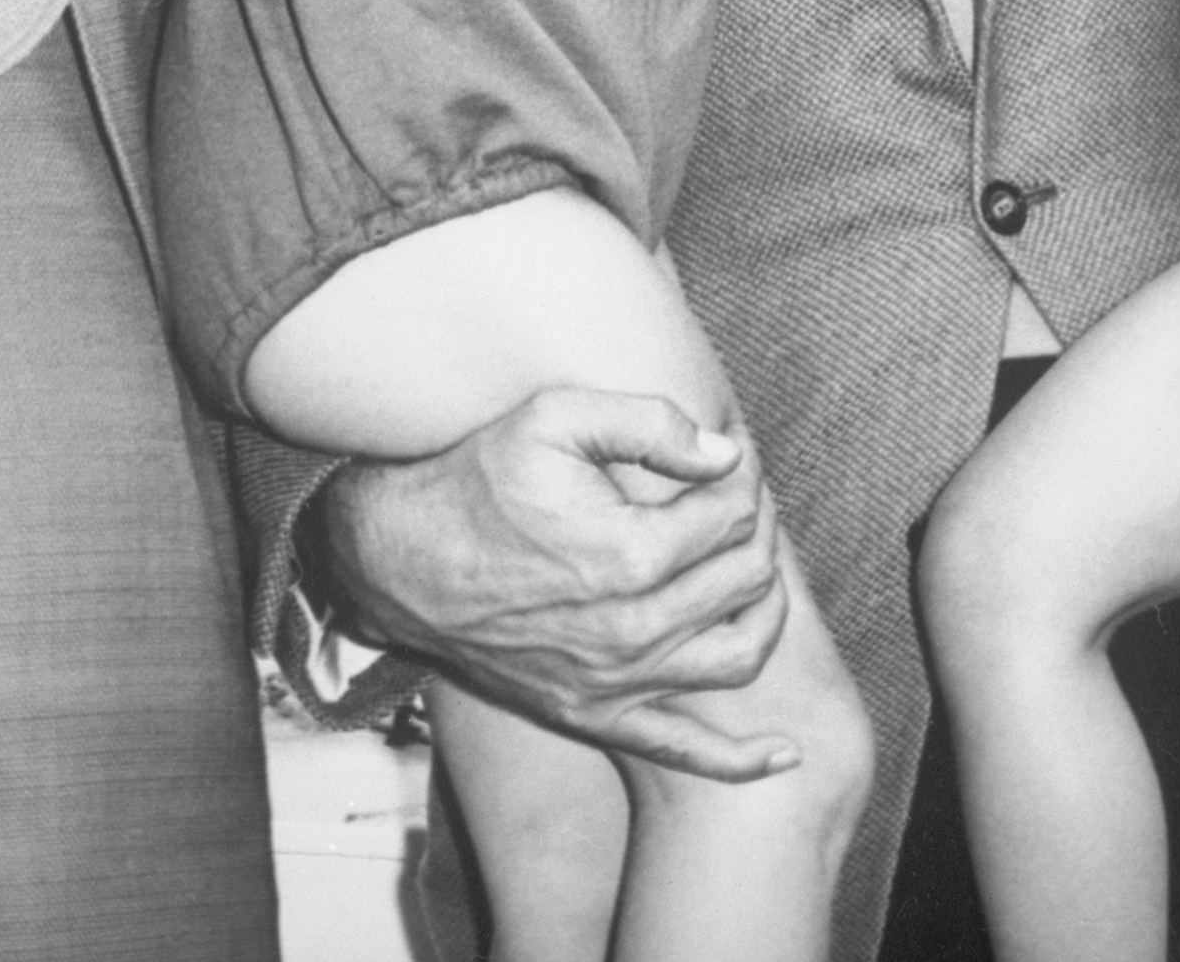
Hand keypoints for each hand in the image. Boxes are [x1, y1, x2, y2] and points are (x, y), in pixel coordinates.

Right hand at [319, 386, 791, 779]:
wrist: (397, 562)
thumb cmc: (475, 481)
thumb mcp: (552, 418)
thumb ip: (648, 422)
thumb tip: (726, 453)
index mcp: (629, 553)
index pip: (731, 512)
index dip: (740, 474)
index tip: (726, 454)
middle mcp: (632, 628)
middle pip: (744, 576)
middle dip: (756, 526)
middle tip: (738, 497)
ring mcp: (616, 682)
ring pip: (738, 655)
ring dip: (767, 609)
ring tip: (755, 568)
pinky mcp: (595, 716)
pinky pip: (684, 753)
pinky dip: (741, 760)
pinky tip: (782, 755)